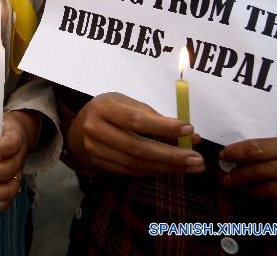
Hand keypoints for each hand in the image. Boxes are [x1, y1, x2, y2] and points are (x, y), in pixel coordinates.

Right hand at [68, 92, 202, 175]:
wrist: (80, 127)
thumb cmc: (112, 110)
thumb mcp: (129, 104)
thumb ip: (157, 118)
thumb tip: (191, 135)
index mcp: (104, 108)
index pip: (135, 120)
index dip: (162, 126)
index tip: (189, 130)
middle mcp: (95, 129)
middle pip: (137, 147)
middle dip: (170, 155)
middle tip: (197, 159)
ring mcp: (96, 150)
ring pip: (136, 164)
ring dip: (167, 167)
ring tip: (192, 166)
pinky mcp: (101, 165)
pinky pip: (132, 171)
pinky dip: (155, 171)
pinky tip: (172, 168)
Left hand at [220, 135, 276, 222]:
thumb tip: (248, 153)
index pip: (263, 148)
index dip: (238, 152)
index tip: (225, 155)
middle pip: (263, 171)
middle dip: (239, 174)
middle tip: (227, 177)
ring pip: (271, 192)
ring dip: (250, 190)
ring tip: (241, 187)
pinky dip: (269, 204)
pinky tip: (262, 199)